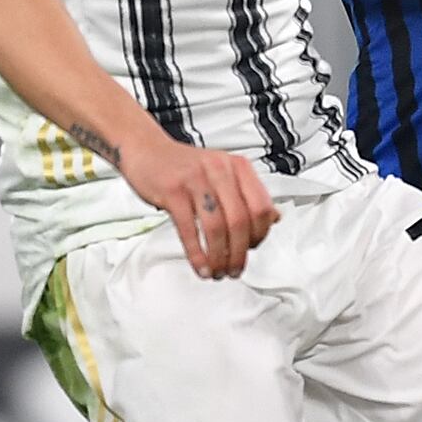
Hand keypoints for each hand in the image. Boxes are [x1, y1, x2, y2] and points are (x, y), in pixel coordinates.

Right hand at [121, 136, 279, 277]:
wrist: (146, 150)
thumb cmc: (185, 167)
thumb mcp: (223, 173)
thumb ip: (248, 195)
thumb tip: (275, 218)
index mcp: (238, 166)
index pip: (262, 206)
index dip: (260, 234)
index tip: (252, 248)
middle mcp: (220, 169)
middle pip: (240, 220)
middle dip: (239, 253)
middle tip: (235, 269)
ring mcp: (195, 179)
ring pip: (216, 227)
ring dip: (219, 257)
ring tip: (218, 271)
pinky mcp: (172, 191)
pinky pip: (189, 230)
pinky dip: (197, 254)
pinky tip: (200, 266)